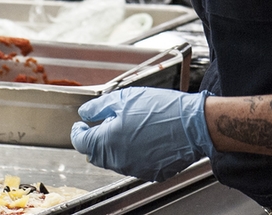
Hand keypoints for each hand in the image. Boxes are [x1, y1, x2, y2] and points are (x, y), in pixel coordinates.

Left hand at [70, 88, 212, 180]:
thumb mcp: (125, 98)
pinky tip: (145, 138)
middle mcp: (118, 160)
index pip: (81, 142)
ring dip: (114, 146)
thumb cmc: (161, 109)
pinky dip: (133, 153)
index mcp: (107, 141)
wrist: (193, 125)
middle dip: (95, 139)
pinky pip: (134, 164)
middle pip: (96, 154)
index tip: (80, 125)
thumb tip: (85, 113)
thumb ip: (99, 107)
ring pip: (114, 160)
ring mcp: (134, 169)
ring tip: (129, 127)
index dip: (78, 132)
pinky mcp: (151, 173)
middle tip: (105, 123)